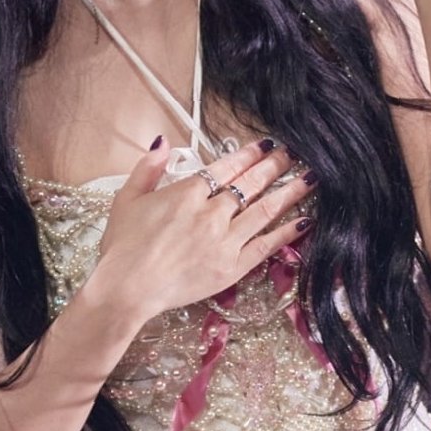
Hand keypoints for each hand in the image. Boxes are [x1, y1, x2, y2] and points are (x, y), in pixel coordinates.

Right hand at [91, 137, 316, 326]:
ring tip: (308, 179)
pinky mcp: (232, 267)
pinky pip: (265, 246)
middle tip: (294, 154)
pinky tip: (303, 221)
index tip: (267, 145)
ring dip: (288, 192)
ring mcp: (224, 240)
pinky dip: (286, 232)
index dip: (250, 154)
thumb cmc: (122, 247)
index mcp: (187, 193)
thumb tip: (163, 142)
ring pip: (264, 210)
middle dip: (274, 166)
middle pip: (250, 184)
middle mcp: (211, 213)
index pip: (227, 167)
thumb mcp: (127, 199)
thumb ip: (147, 168)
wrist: (127, 288)